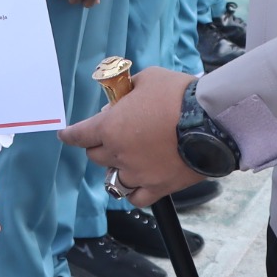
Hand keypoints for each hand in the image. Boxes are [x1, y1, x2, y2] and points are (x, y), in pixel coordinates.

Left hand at [60, 67, 202, 207]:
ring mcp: (138, 174)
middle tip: (114, 135)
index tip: (65, 136)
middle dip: (99, 145)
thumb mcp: (147, 78)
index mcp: (109, 127)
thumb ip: (128, 89)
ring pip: (114, 179)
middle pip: (96, 156)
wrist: (212, 120)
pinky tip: (138, 182)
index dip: (70, 135)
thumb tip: (121, 98)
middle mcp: (119, 154)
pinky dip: (134, 191)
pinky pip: (136, 198)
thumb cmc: (178, 95)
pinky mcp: (159, 187)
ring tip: (127, 160)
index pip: (79, 135)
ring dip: (116, 168)